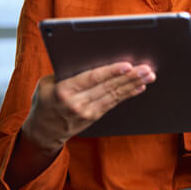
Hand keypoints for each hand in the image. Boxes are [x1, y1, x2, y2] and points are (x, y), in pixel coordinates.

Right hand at [22, 62, 155, 152]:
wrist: (42, 132)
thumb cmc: (44, 101)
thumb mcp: (46, 84)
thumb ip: (64, 72)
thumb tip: (89, 57)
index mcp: (64, 91)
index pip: (92, 79)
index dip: (111, 72)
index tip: (127, 65)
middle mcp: (76, 103)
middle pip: (108, 87)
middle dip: (129, 77)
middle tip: (146, 69)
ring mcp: (87, 112)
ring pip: (114, 95)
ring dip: (133, 85)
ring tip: (148, 76)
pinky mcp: (94, 117)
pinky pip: (113, 103)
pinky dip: (127, 94)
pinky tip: (139, 87)